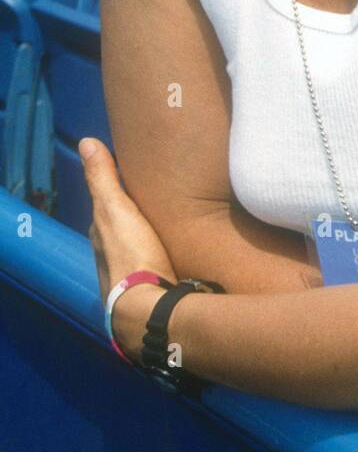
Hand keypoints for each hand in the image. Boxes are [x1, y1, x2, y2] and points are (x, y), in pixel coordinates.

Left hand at [80, 137, 177, 360]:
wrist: (149, 309)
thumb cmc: (131, 254)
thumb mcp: (115, 209)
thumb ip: (103, 178)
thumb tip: (85, 142)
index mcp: (102, 236)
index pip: (105, 208)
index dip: (115, 192)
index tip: (132, 178)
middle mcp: (111, 259)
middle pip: (122, 231)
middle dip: (133, 218)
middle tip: (154, 202)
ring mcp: (131, 278)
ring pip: (138, 250)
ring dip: (149, 240)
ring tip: (170, 226)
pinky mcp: (152, 291)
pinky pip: (155, 265)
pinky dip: (162, 256)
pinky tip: (177, 253)